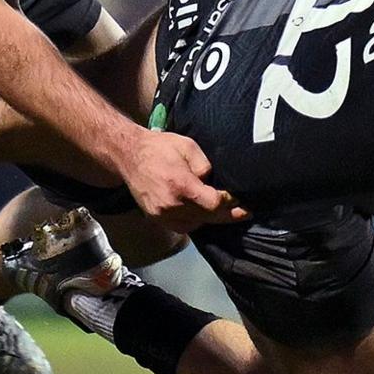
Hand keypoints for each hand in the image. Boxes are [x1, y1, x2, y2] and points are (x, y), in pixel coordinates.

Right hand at [121, 130, 248, 232]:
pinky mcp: (156, 219)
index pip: (214, 204)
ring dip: (210, 219)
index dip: (230, 203)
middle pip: (208, 217)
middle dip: (227, 215)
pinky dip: (194, 222)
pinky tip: (202, 214)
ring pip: (196, 225)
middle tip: (244, 213)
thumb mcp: (188, 147)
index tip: (240, 201)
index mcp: (181, 186)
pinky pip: (182, 227)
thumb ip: (205, 166)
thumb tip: (214, 183)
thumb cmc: (160, 148)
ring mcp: (162, 215)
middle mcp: (172, 205)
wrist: (129, 156)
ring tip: (224, 212)